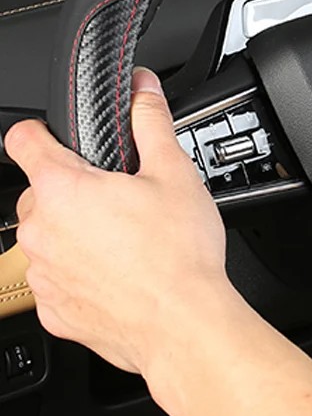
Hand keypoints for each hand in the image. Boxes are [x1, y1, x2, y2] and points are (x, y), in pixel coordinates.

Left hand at [6, 68, 231, 375]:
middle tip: (119, 203)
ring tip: (125, 245)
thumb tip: (144, 90)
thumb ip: (151, 123)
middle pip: (40, 194)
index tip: (55, 140)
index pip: (23, 140)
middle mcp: (41, 230)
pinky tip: (120, 278)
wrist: (184, 325)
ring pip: (47, 239)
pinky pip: (57, 281)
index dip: (40, 133)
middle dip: (72, 193)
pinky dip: (80, 275)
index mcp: (63, 188)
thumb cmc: (179, 256)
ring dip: (75, 235)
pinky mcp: (53, 310)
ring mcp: (43, 274)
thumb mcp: (175, 174)